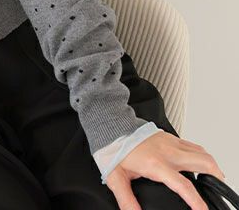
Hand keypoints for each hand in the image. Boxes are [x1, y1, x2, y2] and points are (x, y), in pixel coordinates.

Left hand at [105, 130, 225, 209]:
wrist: (110, 125)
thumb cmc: (112, 148)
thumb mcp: (116, 178)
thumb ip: (126, 199)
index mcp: (156, 164)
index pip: (183, 185)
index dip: (196, 201)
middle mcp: (167, 152)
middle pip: (202, 162)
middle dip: (215, 175)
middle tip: (217, 187)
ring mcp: (170, 142)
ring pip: (200, 151)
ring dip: (210, 164)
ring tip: (213, 176)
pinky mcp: (168, 136)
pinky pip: (192, 144)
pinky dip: (200, 154)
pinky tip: (197, 162)